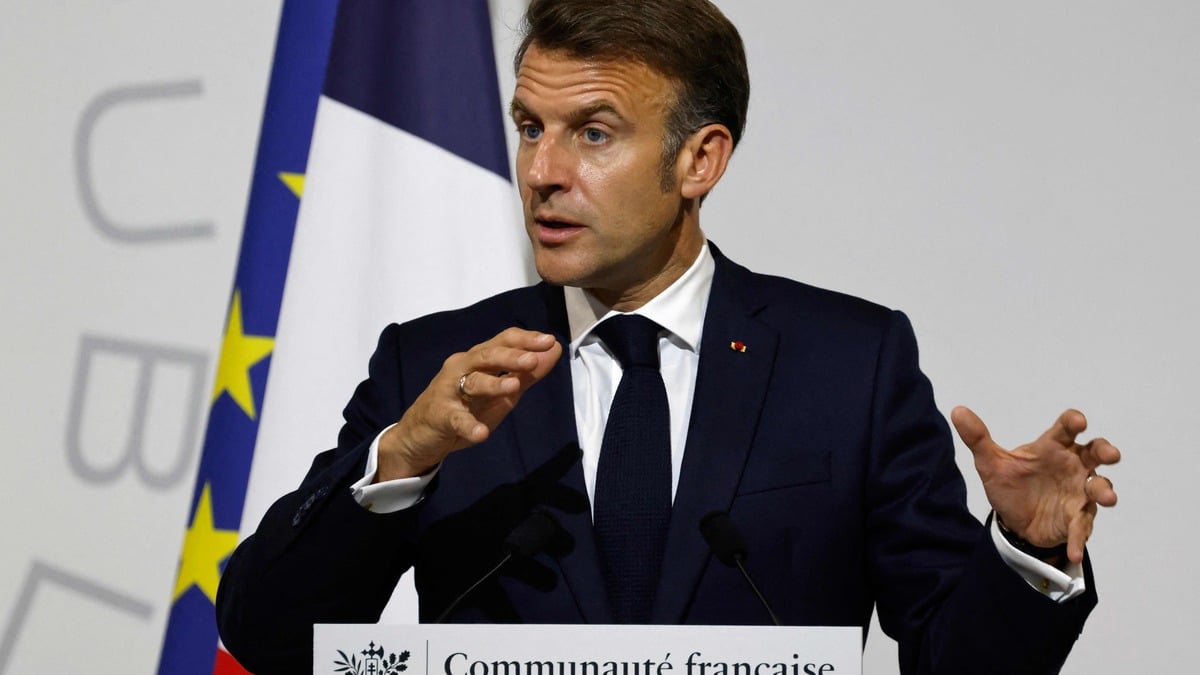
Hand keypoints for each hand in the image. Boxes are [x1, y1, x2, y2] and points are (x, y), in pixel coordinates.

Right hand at [377, 328, 561, 480]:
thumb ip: (526, 374)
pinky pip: (456, 419)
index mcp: (478, 360)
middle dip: (511, 356)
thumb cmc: (464, 408)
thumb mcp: (500, 393)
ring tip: (514, 386)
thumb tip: (553, 350)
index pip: (502, 341)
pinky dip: (468, 425)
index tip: (549, 341)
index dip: (525, 340)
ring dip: (493, 384)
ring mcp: (449, 391)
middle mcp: (462, 368)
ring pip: (472, 382)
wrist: (419, 435)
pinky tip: (481, 433)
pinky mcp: (440, 416)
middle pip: (487, 356)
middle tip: (533, 359)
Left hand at [951, 406, 1119, 563]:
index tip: (1078, 422)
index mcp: (1052, 448)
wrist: (1013, 520)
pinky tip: (1074, 551)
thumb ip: (977, 438)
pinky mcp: (1076, 519)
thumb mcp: (990, 463)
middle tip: (1110, 455)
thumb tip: (957, 410)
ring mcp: (1078, 493)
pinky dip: (1078, 539)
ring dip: (1104, 491)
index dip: (1074, 422)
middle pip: (1095, 453)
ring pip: (1098, 487)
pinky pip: (1081, 528)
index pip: (1066, 429)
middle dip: (1105, 451)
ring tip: (1107, 497)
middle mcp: (1072, 466)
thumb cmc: (1011, 483)